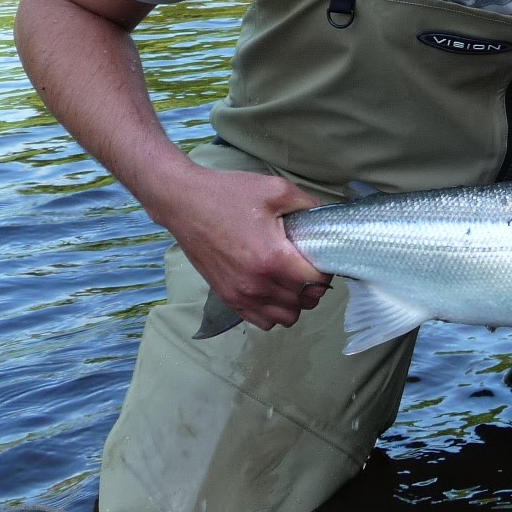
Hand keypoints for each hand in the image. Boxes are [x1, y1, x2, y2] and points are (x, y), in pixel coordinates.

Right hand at [148, 162, 326, 331]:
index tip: (323, 256)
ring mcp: (241, 295)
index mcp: (273, 258)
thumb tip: (327, 221)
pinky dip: (274, 311)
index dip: (326, 269)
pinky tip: (273, 289)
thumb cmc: (229, 194)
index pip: (316, 280)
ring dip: (295, 301)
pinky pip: (262, 321)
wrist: (184, 202)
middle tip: (308, 264)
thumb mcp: (276, 190)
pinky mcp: (227, 298)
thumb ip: (308, 206)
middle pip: (304, 301)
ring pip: (286, 317)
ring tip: (292, 279)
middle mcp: (257, 284)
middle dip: (313, 285)